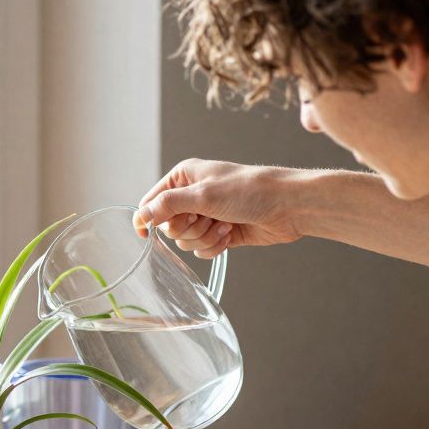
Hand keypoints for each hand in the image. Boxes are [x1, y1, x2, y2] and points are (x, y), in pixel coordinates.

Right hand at [133, 159, 306, 257]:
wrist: (287, 206)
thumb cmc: (249, 190)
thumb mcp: (203, 195)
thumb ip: (168, 205)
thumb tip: (141, 216)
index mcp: (184, 178)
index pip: (152, 202)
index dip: (148, 218)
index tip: (144, 234)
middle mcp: (193, 196)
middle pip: (169, 226)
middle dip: (188, 228)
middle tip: (206, 218)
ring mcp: (207, 216)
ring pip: (186, 241)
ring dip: (204, 238)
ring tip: (225, 225)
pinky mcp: (220, 233)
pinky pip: (202, 250)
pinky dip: (215, 246)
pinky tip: (231, 234)